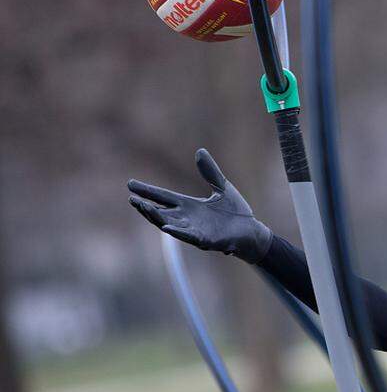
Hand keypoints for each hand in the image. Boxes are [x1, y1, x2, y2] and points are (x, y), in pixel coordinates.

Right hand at [128, 149, 272, 262]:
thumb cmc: (235, 212)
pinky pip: (189, 237)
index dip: (147, 191)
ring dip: (156, 217)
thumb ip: (210, 172)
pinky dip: (178, 232)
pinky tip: (167, 227)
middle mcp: (187, 218)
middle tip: (132, 199)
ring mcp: (195, 230)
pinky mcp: (206, 240)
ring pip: (169, 224)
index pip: (163, 197)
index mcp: (189, 205)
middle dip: (145, 207)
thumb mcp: (222, 187)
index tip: (130, 184)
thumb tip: (200, 151)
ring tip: (143, 207)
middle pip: (160, 212)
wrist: (251, 230)